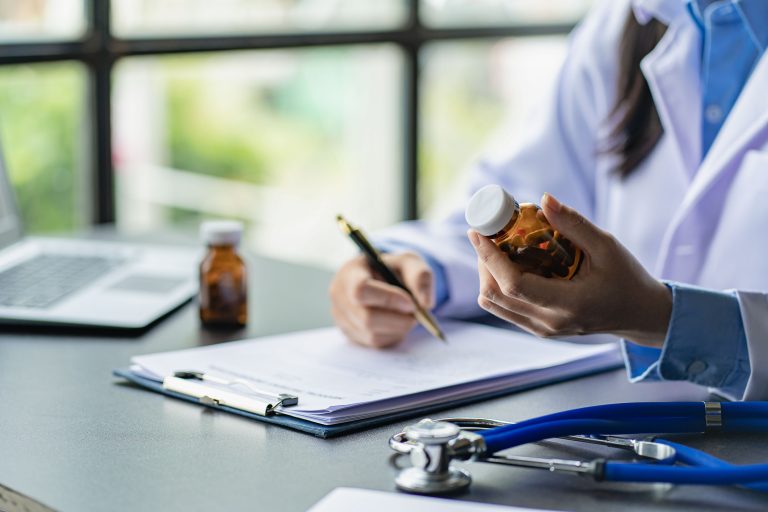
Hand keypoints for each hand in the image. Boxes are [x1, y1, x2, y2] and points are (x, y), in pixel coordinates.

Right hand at [329, 252, 433, 347]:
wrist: (381, 279)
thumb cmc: (393, 269)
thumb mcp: (409, 262)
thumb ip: (421, 276)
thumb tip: (426, 303)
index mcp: (350, 272)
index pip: (361, 290)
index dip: (387, 299)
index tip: (411, 304)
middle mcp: (339, 296)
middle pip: (367, 319)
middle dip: (398, 319)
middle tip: (416, 314)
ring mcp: (341, 318)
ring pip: (372, 335)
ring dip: (397, 329)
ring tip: (406, 316)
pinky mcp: (349, 334)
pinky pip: (374, 344)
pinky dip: (391, 336)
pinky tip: (395, 322)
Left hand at [468, 194, 671, 346]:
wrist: (638, 314)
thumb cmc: (626, 277)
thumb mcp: (606, 246)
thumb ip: (574, 224)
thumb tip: (543, 200)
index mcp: (569, 304)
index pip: (514, 284)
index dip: (490, 258)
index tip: (477, 232)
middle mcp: (550, 323)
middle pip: (495, 295)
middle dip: (484, 262)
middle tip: (488, 234)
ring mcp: (542, 330)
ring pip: (494, 304)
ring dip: (486, 274)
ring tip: (496, 248)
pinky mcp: (539, 329)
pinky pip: (505, 309)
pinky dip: (497, 285)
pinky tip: (508, 264)